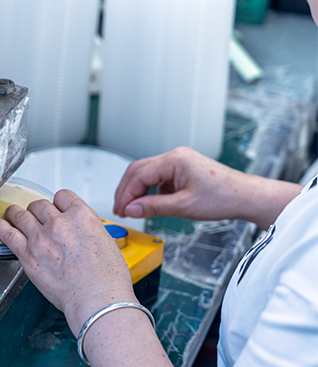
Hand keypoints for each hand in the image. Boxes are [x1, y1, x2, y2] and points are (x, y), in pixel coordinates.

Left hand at [0, 189, 135, 334]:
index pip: (63, 196)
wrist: (97, 299)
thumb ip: (87, 232)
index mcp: (83, 217)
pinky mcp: (28, 254)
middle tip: (34, 215)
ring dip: (16, 213)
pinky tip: (0, 226)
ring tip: (12, 214)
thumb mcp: (106, 242)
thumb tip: (80, 232)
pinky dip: (2, 228)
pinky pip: (8, 234)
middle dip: (37, 210)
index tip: (55, 207)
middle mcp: (60, 223)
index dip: (57, 202)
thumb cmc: (106, 279)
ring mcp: (41, 238)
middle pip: (40, 205)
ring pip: (21, 214)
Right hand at [112, 147, 299, 228]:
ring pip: (147, 174)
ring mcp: (179, 162)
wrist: (246, 196)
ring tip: (133, 208)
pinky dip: (150, 191)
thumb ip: (153, 207)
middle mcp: (175, 156)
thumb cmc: (223, 197)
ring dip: (137, 191)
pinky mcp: (182, 169)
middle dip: (126, 190)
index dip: (126, 194)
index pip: (139, 175)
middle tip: (120, 209)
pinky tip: (151, 204)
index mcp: (175, 159)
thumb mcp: (184, 206)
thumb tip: (131, 209)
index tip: (121, 210)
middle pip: (138, 170)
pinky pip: (158, 178)